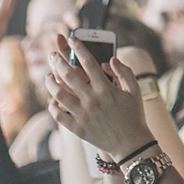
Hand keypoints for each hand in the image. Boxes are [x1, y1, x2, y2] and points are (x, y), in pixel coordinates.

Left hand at [45, 33, 153, 160]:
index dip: (79, 47)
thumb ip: (124, 71)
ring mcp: (83, 115)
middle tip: (53, 54)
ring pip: (59, 95)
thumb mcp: (135, 90)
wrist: (131, 145)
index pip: (89, 62)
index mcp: (106, 89)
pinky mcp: (78, 129)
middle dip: (59, 61)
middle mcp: (93, 100)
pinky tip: (52, 98)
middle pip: (70, 75)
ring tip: (48, 76)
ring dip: (51, 83)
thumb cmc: (134, 114)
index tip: (72, 38)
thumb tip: (109, 59)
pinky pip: (59, 115)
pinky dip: (53, 105)